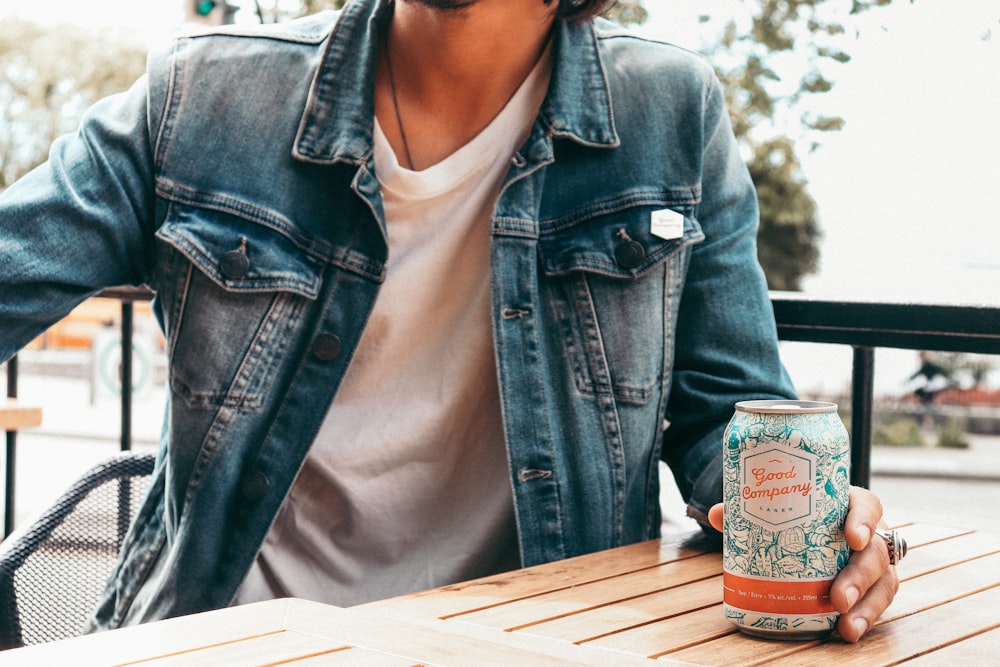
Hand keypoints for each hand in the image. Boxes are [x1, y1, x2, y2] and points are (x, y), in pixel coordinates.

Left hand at [708, 486, 898, 642]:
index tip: (852, 537)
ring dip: (867, 605)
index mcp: (848, 505)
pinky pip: (877, 602)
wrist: (805, 531)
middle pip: (875, 551)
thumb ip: (748, 510)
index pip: (867, 505)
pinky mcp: (872, 587)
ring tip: (846, 624)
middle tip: (837, 597)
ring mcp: (873, 562)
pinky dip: (866, 618)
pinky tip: (848, 632)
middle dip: (859, 576)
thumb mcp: (776, 509)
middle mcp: (868, 533)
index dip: (864, 519)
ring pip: (883, 581)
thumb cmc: (796, 516)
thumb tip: (716, 515)